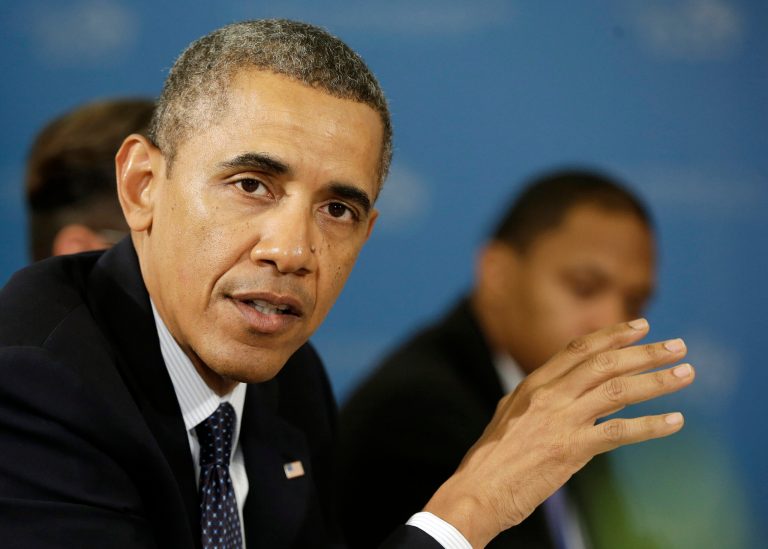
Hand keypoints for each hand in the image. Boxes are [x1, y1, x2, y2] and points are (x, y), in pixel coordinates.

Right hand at [422, 319, 694, 546]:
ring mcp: (561, 419)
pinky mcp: (571, 448)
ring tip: (686, 373)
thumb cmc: (492, 457)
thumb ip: (536, 397)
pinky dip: (651, 426)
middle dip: (644, 351)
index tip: (640, 327)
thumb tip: (558, 388)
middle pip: (605, 362)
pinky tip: (675, 421)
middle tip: (677, 346)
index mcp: (534, 383)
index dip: (612, 335)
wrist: (476, 489)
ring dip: (656, 380)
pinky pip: (620, 431)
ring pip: (618, 389)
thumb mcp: (510, 414)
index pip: (579, 349)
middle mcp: (549, 394)